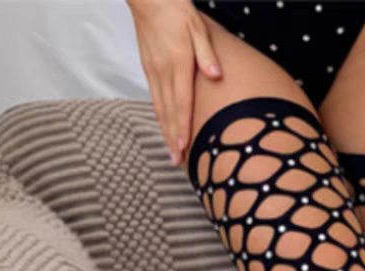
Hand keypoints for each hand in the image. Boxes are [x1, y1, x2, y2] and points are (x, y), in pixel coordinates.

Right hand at [127, 0, 222, 165]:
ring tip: (171, 153)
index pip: (181, 101)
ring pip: (159, 108)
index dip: (182, 126)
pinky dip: (160, 117)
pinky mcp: (148, 69)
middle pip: (168, 111)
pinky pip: (155, 99)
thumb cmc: (176, 9)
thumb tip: (216, 75)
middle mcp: (163, 71)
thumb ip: (207, 53)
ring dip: (165, 132)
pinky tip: (164, 128)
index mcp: (177, 62)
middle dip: (173, 138)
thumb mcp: (197, 26)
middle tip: (177, 162)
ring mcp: (153, 71)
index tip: (184, 147)